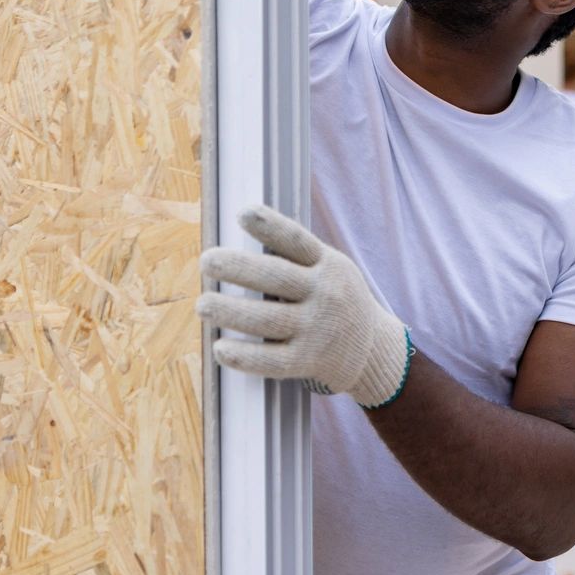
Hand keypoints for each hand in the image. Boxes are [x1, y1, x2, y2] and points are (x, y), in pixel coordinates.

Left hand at [198, 206, 409, 406]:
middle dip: (238, 268)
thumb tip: (239, 244)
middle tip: (206, 261)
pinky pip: (272, 360)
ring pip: (267, 320)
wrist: (372, 348)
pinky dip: (245, 356)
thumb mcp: (331, 268)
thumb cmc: (336, 299)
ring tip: (202, 304)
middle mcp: (324, 294)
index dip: (271, 227)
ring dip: (231, 312)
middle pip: (276, 278)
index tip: (242, 213)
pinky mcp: (308, 360)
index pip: (297, 241)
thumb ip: (296, 257)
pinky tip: (220, 349)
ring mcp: (317, 329)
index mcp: (327, 265)